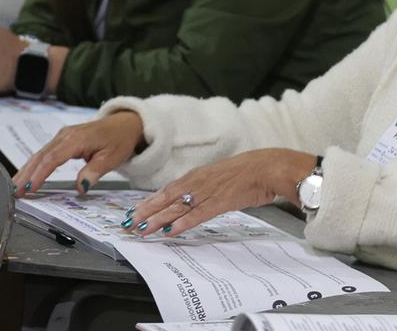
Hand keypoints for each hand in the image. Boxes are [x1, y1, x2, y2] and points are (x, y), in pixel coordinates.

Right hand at [12, 111, 144, 195]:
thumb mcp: (112, 158)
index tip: (30, 188)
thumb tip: (80, 187)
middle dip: (26, 174)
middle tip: (14, 191)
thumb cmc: (118, 140)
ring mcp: (62, 136)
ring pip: (39, 154)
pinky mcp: (62, 140)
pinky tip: (26, 176)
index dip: (40, 174)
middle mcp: (65, 135)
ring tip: (14, 186)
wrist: (123, 124)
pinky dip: (34, 165)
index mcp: (76, 139)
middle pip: (41, 156)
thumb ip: (94, 171)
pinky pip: (45, 153)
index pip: (53, 158)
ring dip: (26, 170)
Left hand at [123, 149, 316, 237]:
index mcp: (197, 175)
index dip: (150, 202)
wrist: (268, 166)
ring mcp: (207, 191)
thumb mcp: (220, 178)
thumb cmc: (248, 173)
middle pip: (165, 197)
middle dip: (145, 211)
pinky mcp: (220, 201)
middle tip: (128, 223)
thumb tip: (193, 200)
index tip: (135, 211)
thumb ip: (205, 188)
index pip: (167, 190)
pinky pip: (197, 214)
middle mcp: (198, 182)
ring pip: (176, 206)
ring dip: (157, 219)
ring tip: (142, 229)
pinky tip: (170, 231)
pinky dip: (182, 222)